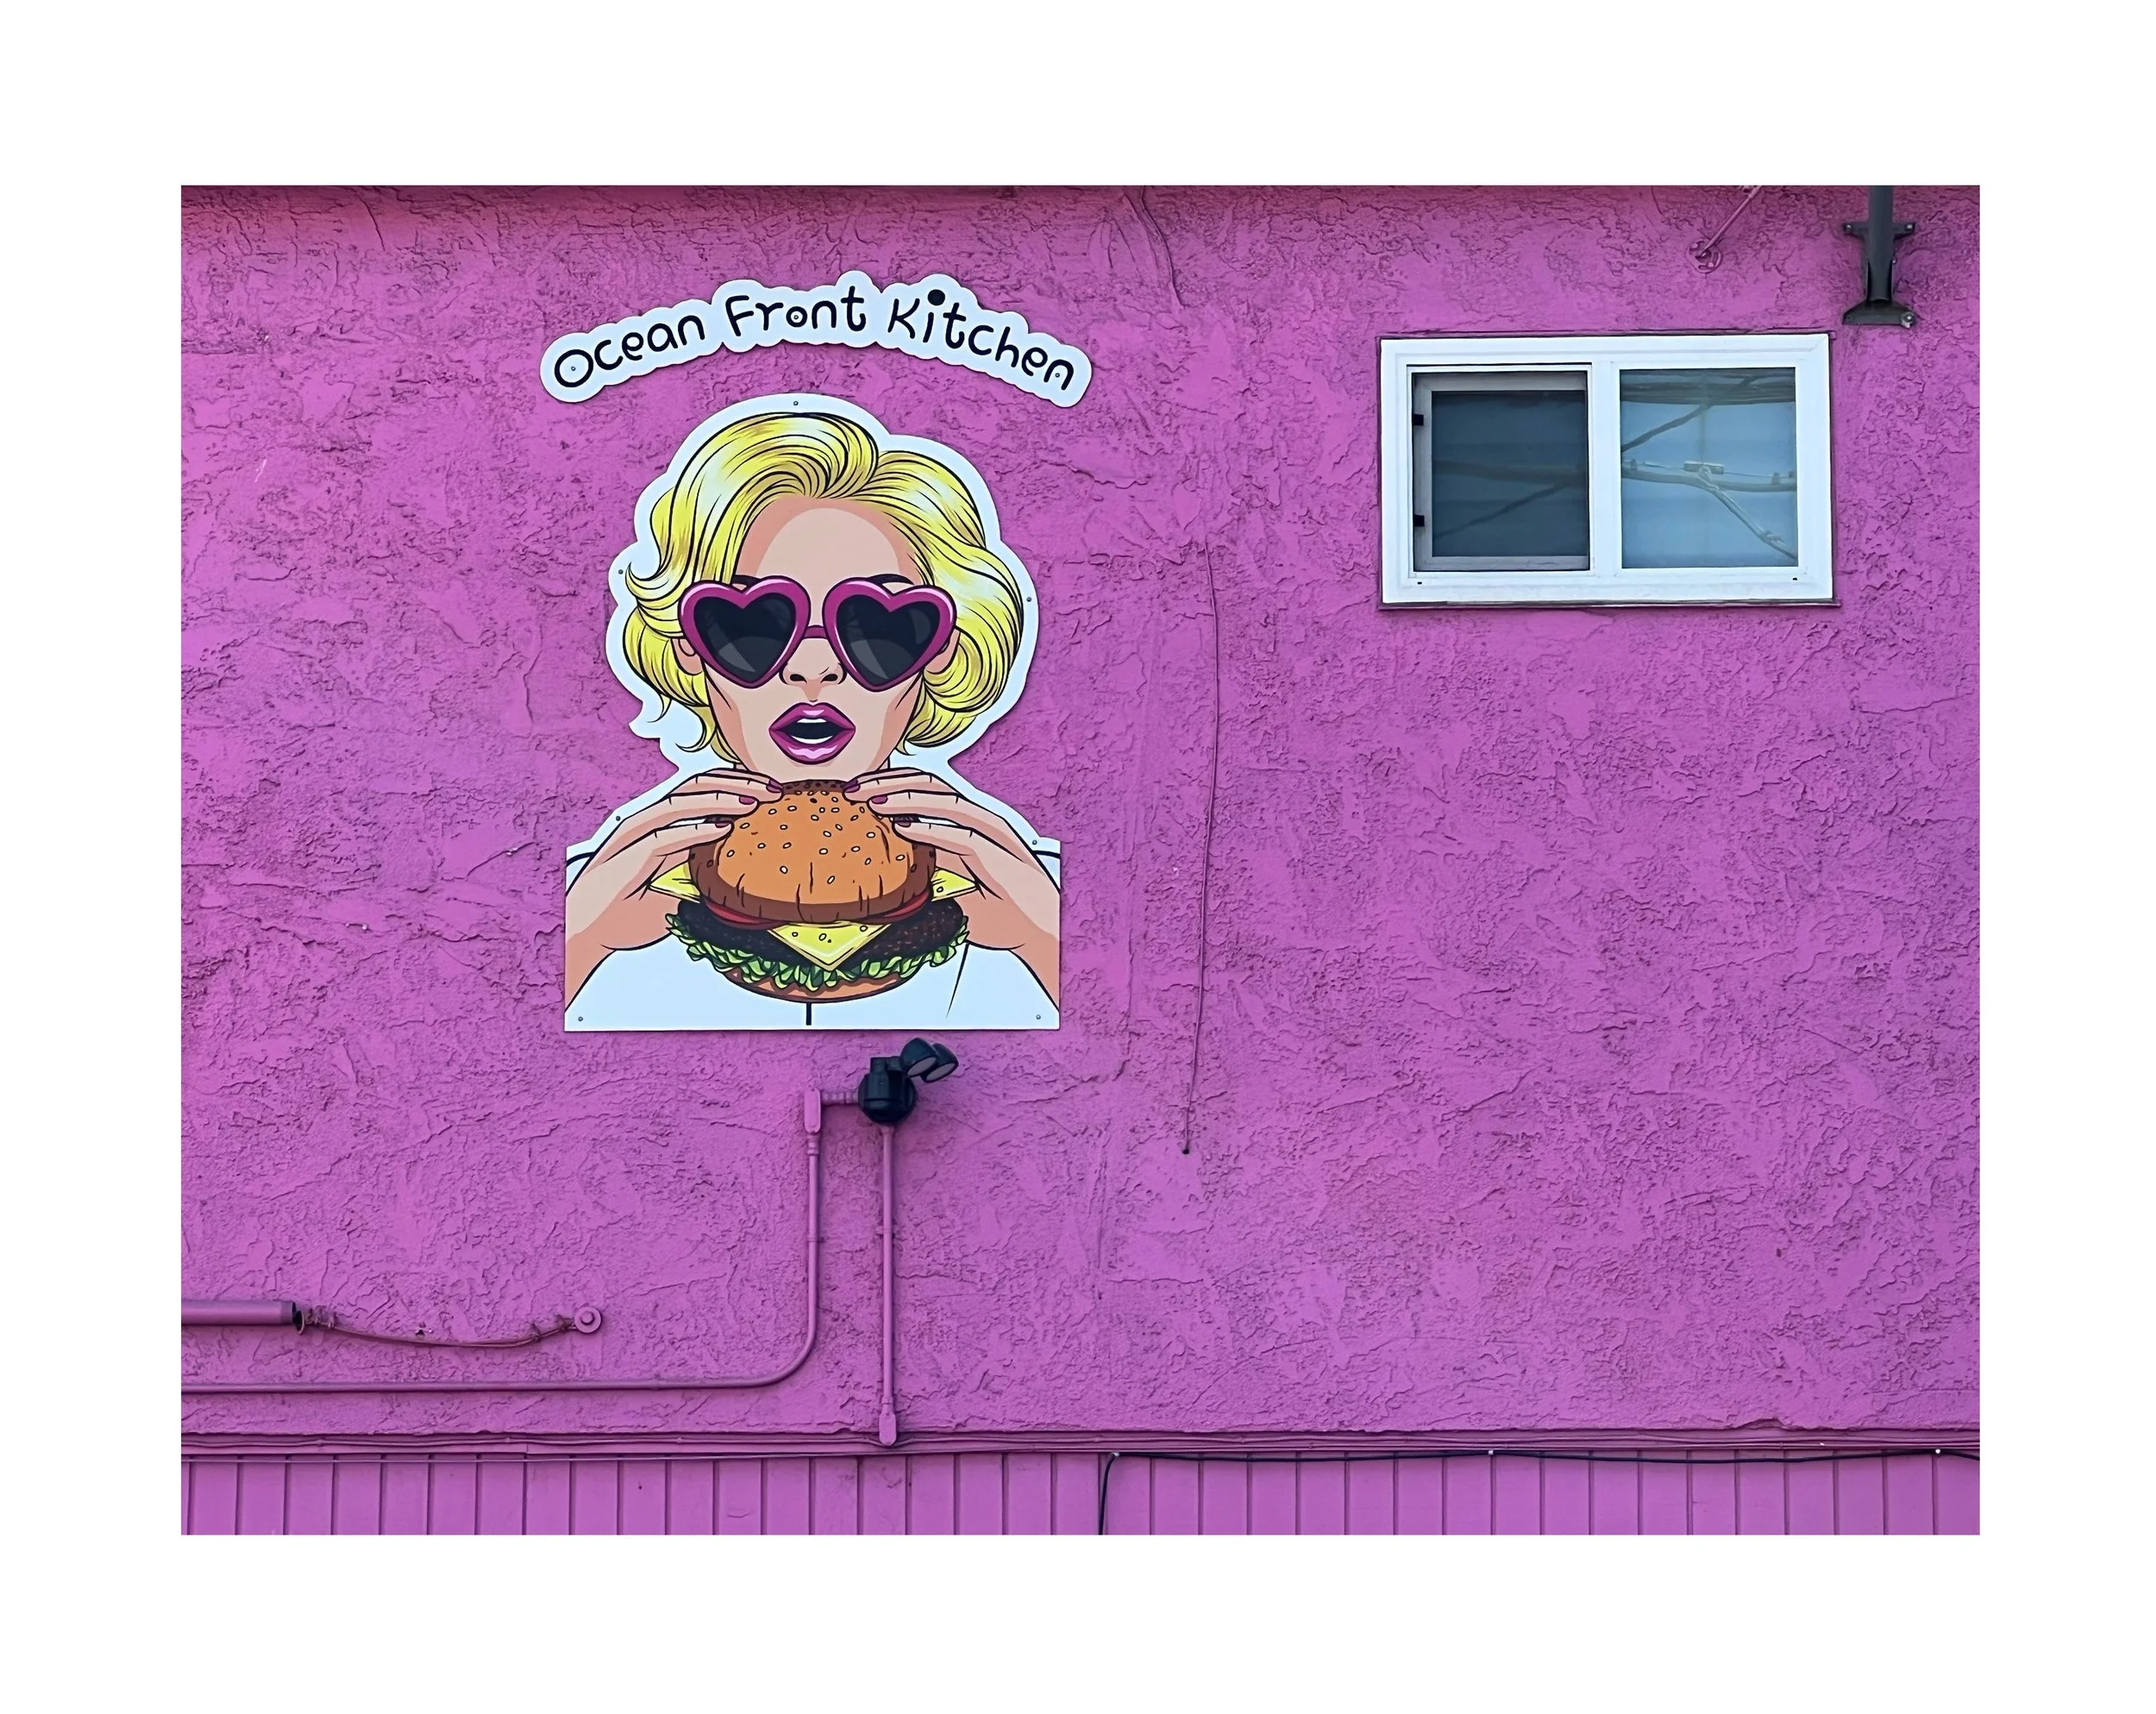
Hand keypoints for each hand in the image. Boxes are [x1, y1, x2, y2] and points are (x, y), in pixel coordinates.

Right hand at [565, 769, 781, 1005]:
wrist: (585, 933)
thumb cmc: (626, 911)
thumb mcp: (674, 888)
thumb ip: (699, 872)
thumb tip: (739, 872)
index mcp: (657, 822)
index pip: (700, 789)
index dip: (737, 783)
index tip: (771, 790)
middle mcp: (645, 820)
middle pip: (695, 785)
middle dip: (737, 782)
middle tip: (773, 789)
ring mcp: (633, 835)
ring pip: (680, 802)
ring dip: (721, 798)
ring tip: (754, 802)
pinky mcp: (627, 857)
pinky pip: (665, 837)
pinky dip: (696, 830)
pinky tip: (723, 829)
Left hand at [845, 769, 1060, 1006]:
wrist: (1044, 933)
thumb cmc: (1003, 912)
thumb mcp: (953, 889)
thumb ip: (929, 872)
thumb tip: (890, 867)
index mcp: (969, 823)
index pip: (926, 789)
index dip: (890, 783)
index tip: (856, 789)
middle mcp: (981, 821)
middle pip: (931, 784)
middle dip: (889, 782)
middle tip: (853, 788)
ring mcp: (994, 836)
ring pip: (946, 801)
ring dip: (905, 798)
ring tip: (873, 801)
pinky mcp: (1001, 857)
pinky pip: (962, 837)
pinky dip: (931, 830)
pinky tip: (904, 828)